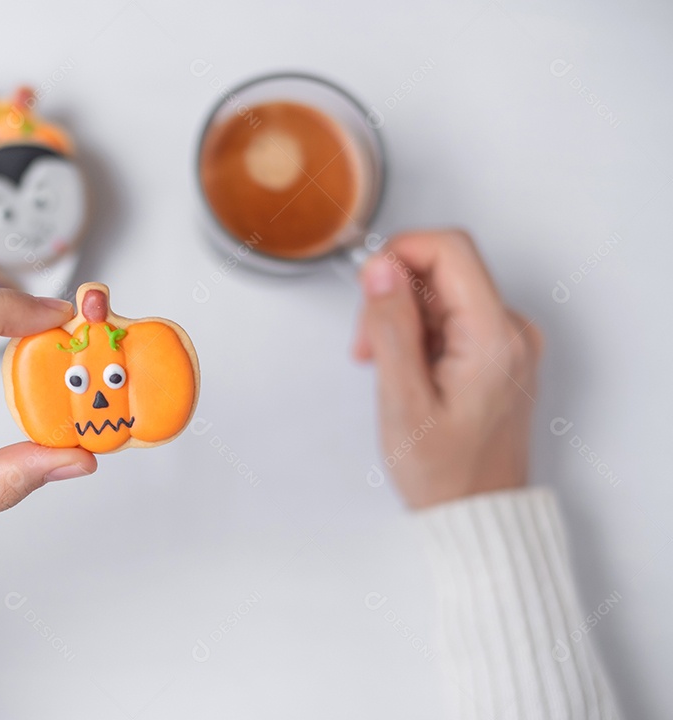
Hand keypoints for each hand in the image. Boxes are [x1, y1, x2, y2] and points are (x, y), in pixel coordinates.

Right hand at [352, 230, 543, 508]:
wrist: (477, 514)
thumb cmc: (445, 473)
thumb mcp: (403, 401)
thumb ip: (391, 328)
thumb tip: (381, 269)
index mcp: (494, 337)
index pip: (450, 249)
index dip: (399, 254)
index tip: (368, 286)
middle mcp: (512, 331)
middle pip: (443, 268)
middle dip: (394, 294)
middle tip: (368, 344)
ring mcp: (509, 341)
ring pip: (443, 292)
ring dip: (403, 317)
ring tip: (385, 367)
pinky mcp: (499, 352)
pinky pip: (452, 317)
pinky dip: (419, 333)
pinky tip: (406, 370)